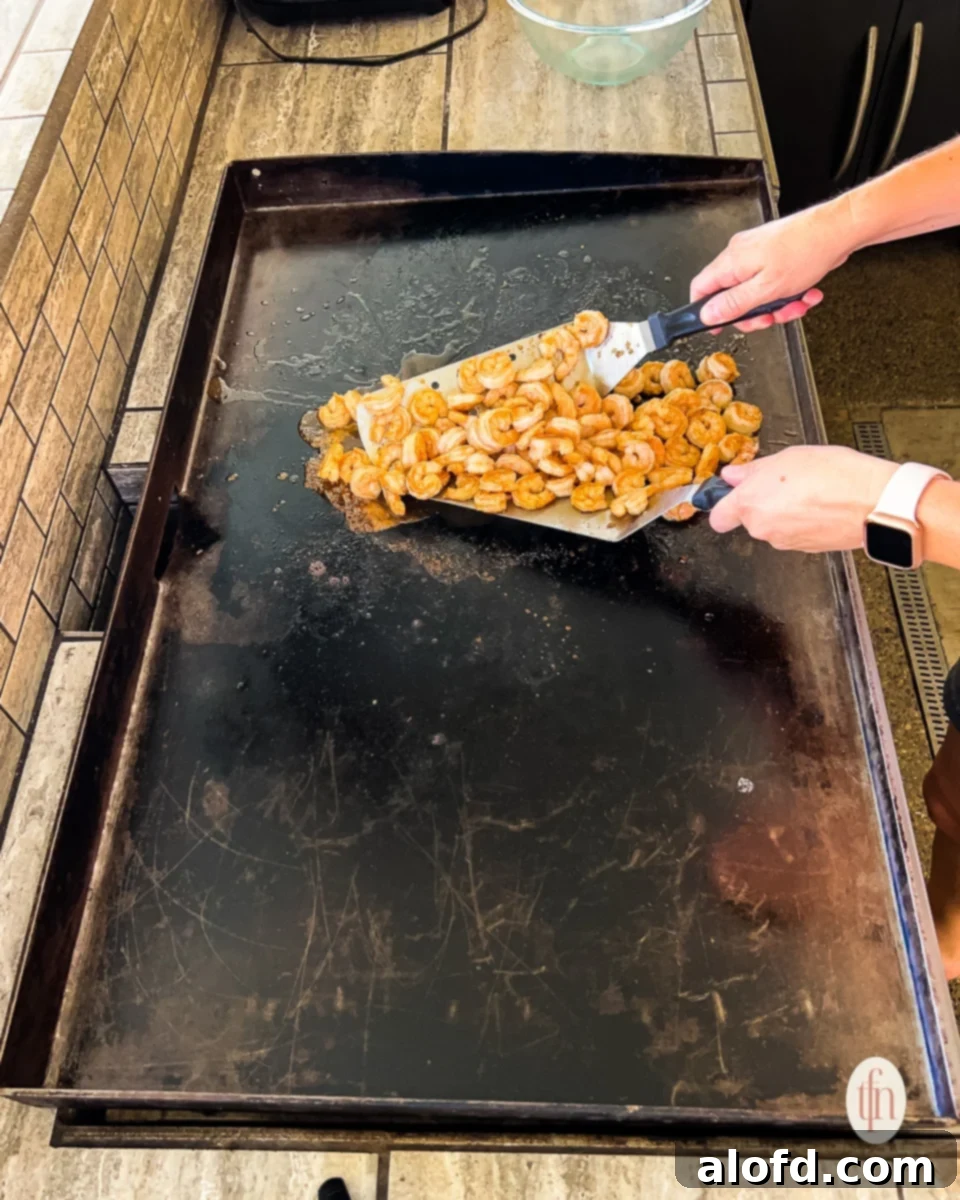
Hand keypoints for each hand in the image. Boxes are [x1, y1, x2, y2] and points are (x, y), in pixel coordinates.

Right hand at [690, 199, 856, 331]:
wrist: (838, 230)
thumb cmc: (806, 251)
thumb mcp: (766, 289)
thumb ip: (734, 304)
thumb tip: (708, 315)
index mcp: (732, 261)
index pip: (701, 288)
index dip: (705, 312)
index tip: (717, 328)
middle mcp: (740, 254)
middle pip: (731, 295)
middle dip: (753, 313)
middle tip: (769, 318)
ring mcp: (758, 253)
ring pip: (755, 292)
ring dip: (776, 305)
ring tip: (796, 305)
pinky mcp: (775, 254)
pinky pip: (771, 282)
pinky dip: (787, 293)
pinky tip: (804, 294)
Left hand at [709, 446, 896, 551]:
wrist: (875, 503)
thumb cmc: (836, 476)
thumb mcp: (789, 457)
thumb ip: (754, 469)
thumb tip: (734, 475)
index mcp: (750, 503)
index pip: (718, 516)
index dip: (723, 505)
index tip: (729, 495)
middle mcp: (762, 528)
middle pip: (749, 518)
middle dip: (761, 502)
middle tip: (783, 482)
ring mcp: (784, 542)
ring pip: (773, 526)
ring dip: (783, 512)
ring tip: (809, 491)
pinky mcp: (805, 550)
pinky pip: (794, 533)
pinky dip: (802, 522)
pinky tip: (820, 505)